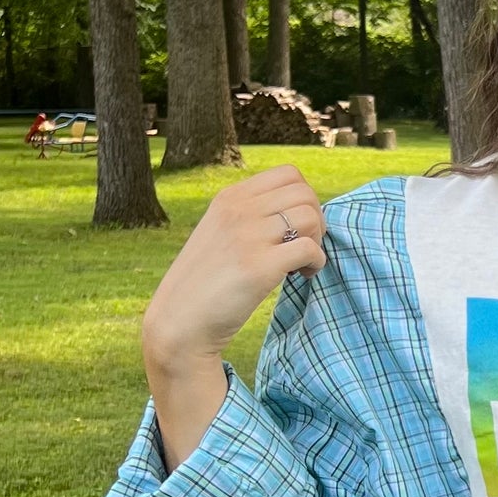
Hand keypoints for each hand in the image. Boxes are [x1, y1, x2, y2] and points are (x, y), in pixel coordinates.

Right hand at [142, 164, 328, 365]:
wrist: (179, 322)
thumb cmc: (206, 283)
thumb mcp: (221, 233)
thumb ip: (251, 217)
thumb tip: (300, 212)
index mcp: (229, 198)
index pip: (288, 174)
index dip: (305, 199)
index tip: (298, 227)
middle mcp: (237, 211)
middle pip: (305, 193)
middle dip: (317, 220)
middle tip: (305, 247)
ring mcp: (247, 237)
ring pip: (310, 217)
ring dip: (317, 242)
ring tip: (303, 264)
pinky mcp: (258, 268)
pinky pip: (310, 249)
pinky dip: (317, 263)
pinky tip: (303, 276)